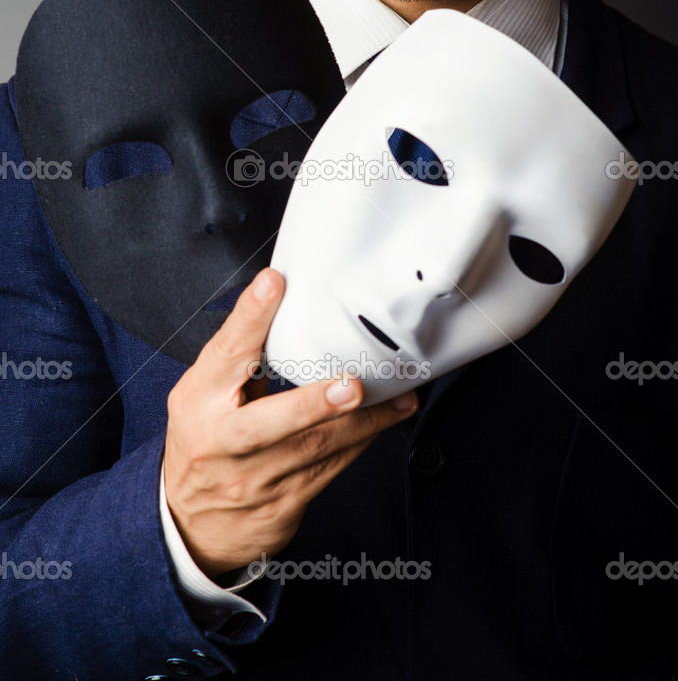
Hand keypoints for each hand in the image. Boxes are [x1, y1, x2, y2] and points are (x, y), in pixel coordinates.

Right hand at [164, 268, 417, 576]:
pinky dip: (359, 441)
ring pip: (313, 450)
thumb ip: (239, 358)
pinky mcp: (280, 505)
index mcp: (199, 401)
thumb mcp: (202, 395)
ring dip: (362, 422)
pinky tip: (383, 422)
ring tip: (397, 399)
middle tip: (351, 386)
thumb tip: (283, 303)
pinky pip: (329, 470)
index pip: (225, 353)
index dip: (250, 317)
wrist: (190, 524)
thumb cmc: (204, 442)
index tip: (273, 283)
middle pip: (265, 425)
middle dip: (311, 405)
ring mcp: (251, 479)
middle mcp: (222, 441)